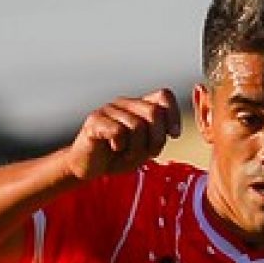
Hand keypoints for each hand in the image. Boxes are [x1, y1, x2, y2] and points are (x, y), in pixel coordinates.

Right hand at [66, 90, 181, 180]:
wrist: (90, 166)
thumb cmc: (119, 157)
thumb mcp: (146, 149)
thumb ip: (159, 137)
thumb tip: (173, 131)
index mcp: (140, 107)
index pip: (164, 96)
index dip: (174, 115)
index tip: (173, 135)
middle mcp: (125, 104)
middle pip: (154, 112)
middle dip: (156, 139)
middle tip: (147, 153)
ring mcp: (109, 110)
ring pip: (137, 126)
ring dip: (136, 149)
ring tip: (127, 154)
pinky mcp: (95, 120)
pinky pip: (118, 132)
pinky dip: (120, 146)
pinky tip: (114, 148)